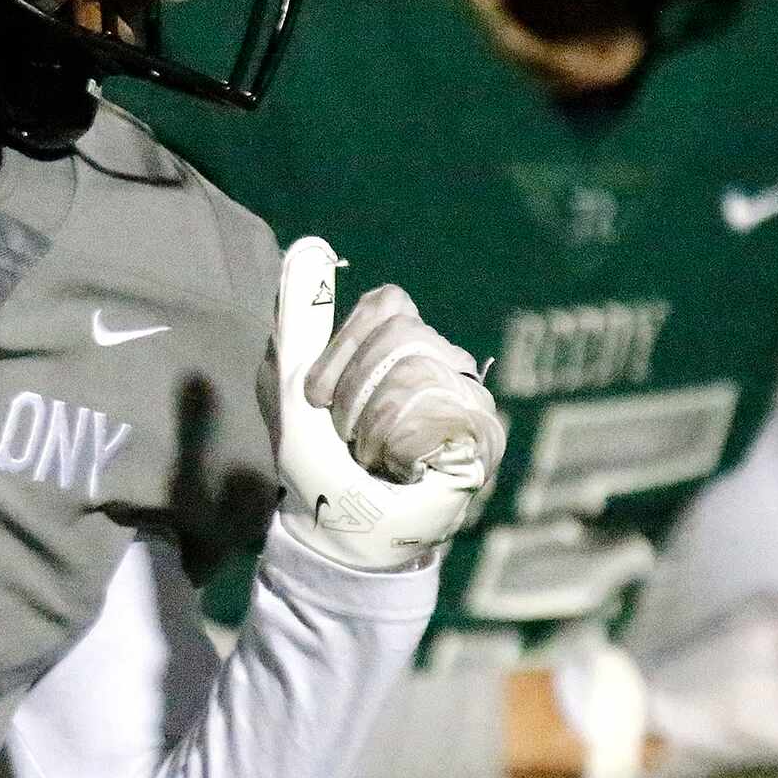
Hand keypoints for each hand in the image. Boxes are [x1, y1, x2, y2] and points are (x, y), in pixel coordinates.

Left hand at [274, 237, 502, 571]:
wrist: (344, 533)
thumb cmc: (317, 463)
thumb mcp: (292, 387)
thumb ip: (301, 317)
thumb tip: (309, 244)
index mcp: (396, 344)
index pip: (388, 305)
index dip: (344, 349)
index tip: (317, 397)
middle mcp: (439, 360)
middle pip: (404, 334)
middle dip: (353, 391)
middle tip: (344, 435)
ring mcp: (468, 395)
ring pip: (420, 373)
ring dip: (372, 425)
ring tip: (371, 456)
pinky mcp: (485, 435)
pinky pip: (445, 412)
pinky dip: (400, 446)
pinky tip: (400, 467)